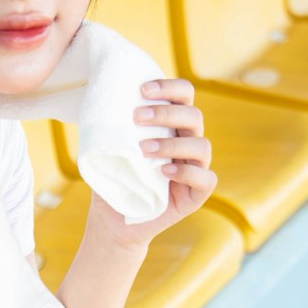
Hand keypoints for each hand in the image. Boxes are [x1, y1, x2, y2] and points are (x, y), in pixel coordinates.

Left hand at [89, 77, 217, 250]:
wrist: (111, 220)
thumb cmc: (111, 180)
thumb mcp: (109, 148)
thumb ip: (114, 125)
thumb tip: (101, 99)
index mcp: (171, 126)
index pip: (184, 96)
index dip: (170, 87)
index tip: (142, 89)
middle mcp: (187, 144)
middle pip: (194, 115)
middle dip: (166, 112)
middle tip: (137, 117)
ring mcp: (195, 169)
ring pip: (202, 146)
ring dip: (172, 143)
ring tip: (144, 149)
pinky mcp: (196, 195)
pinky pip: (207, 179)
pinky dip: (187, 172)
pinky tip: (164, 171)